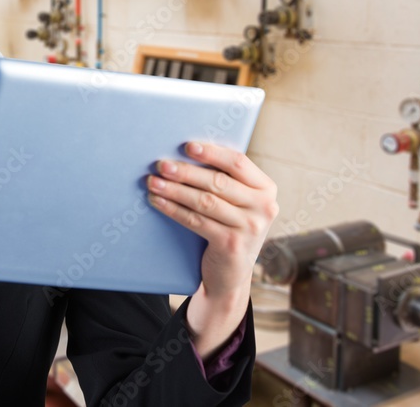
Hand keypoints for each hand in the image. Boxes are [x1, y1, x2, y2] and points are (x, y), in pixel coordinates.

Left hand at [147, 142, 277, 356]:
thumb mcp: (237, 203)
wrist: (231, 275)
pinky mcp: (231, 245)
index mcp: (266, 189)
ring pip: (205, 202)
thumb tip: (185, 152)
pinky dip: (174, 209)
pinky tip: (158, 201)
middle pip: (219, 182)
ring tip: (153, 182)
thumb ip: (225, 180)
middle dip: (186, 172)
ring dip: (175, 190)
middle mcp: (264, 207)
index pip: (238, 163)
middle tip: (160, 164)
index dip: (212, 152)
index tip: (186, 146)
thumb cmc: (229, 227)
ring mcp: (250, 228)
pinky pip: (196, 221)